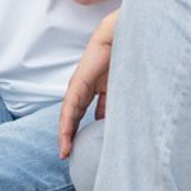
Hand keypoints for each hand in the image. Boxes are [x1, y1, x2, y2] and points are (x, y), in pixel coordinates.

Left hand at [58, 9, 117, 157]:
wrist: (123, 37)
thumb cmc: (126, 58)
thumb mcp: (121, 87)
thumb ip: (116, 102)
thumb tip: (116, 122)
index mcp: (95, 87)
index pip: (86, 112)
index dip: (82, 128)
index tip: (80, 146)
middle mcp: (84, 87)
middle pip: (75, 115)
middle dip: (71, 134)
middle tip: (68, 153)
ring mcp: (80, 85)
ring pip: (69, 113)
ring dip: (66, 132)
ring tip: (65, 150)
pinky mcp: (78, 82)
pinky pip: (71, 105)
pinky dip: (68, 121)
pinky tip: (66, 134)